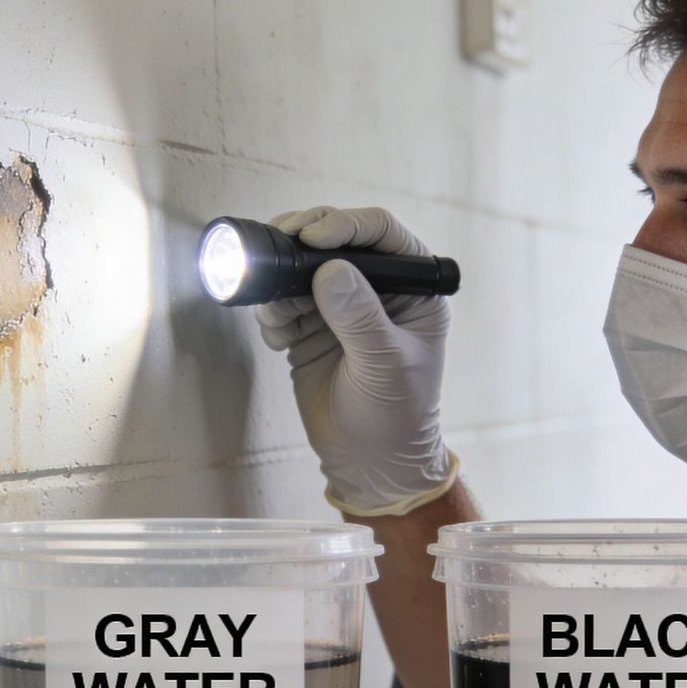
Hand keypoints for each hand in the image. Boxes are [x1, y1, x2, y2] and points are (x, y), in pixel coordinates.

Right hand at [255, 206, 455, 515]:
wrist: (369, 462)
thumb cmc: (396, 417)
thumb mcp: (384, 366)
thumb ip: (360, 317)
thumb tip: (332, 269)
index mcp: (414, 288)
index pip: (381, 233)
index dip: (345, 226)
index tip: (312, 239)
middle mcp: (378, 288)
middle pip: (337, 240)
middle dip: (303, 241)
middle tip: (278, 248)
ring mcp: (342, 307)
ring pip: (303, 267)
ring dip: (281, 282)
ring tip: (279, 314)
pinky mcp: (311, 327)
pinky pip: (283, 301)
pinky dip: (272, 314)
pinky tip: (279, 337)